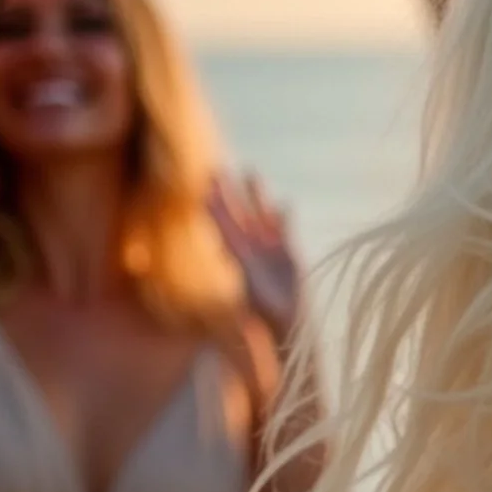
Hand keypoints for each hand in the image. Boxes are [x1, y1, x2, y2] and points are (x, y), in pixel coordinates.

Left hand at [210, 174, 303, 335]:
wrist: (284, 323)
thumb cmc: (265, 311)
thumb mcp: (251, 290)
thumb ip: (241, 268)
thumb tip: (227, 254)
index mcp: (237, 255)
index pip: (223, 225)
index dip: (215, 205)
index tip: (205, 186)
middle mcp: (249, 249)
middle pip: (237, 214)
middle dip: (228, 193)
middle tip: (216, 169)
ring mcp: (268, 250)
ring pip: (259, 215)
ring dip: (255, 195)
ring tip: (251, 171)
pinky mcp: (286, 255)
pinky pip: (284, 230)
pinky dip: (283, 217)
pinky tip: (285, 204)